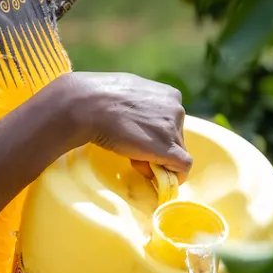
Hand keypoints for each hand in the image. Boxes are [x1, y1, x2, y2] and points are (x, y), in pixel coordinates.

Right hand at [59, 72, 191, 174]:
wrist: (90, 106)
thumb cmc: (101, 97)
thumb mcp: (130, 93)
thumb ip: (142, 106)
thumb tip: (140, 123)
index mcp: (169, 95)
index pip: (171, 122)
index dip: (157, 135)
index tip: (139, 139)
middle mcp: (177, 110)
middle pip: (175, 138)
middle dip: (157, 148)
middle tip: (132, 150)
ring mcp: (174, 130)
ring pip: (176, 153)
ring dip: (157, 160)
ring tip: (131, 155)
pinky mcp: (169, 150)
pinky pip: (182, 167)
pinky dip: (175, 175)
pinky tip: (158, 179)